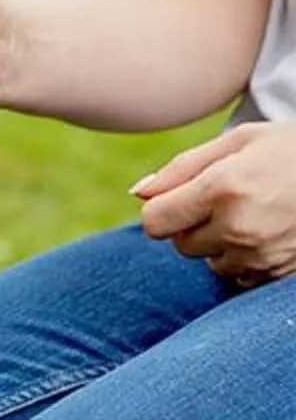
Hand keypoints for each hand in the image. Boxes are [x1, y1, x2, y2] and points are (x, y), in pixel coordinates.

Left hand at [135, 122, 295, 284]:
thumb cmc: (289, 150)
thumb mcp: (236, 142)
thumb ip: (181, 168)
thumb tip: (138, 194)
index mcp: (222, 189)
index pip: (155, 221)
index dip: (161, 209)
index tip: (178, 196)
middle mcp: (240, 228)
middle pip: (180, 244)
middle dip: (190, 224)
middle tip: (221, 200)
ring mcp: (263, 256)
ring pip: (210, 263)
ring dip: (218, 244)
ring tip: (249, 214)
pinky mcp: (280, 274)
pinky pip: (240, 277)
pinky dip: (243, 260)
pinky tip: (266, 233)